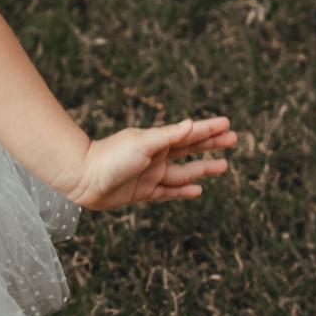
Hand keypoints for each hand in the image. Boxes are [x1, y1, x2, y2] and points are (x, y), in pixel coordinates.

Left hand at [68, 115, 235, 210]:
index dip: (209, 129)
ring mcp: (150, 174)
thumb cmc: (110, 157)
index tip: (227, 124)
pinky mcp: (143, 192)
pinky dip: (184, 190)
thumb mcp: (142, 143)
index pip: (189, 134)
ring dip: (203, 169)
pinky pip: (170, 191)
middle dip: (211, 146)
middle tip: (232, 140)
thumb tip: (190, 124)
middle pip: (190, 150)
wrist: (83, 178)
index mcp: (156, 141)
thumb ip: (167, 136)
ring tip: (224, 166)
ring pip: (183, 172)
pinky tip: (198, 189)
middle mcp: (155, 157)